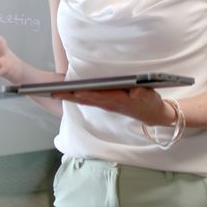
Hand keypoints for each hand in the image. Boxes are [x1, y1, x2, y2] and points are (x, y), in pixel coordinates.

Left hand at [50, 87, 174, 125]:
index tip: (71, 91)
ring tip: (55, 91)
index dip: (83, 93)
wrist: (154, 115)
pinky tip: (69, 93)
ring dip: (69, 96)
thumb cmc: (150, 104)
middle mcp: (108, 104)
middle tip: (52, 92)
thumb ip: (143, 95)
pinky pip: (88, 100)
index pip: (96, 96)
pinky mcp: (106, 104)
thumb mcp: (151, 98)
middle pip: (85, 99)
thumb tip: (135, 92)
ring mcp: (106, 105)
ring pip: (84, 100)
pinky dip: (77, 96)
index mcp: (117, 101)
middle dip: (68, 95)